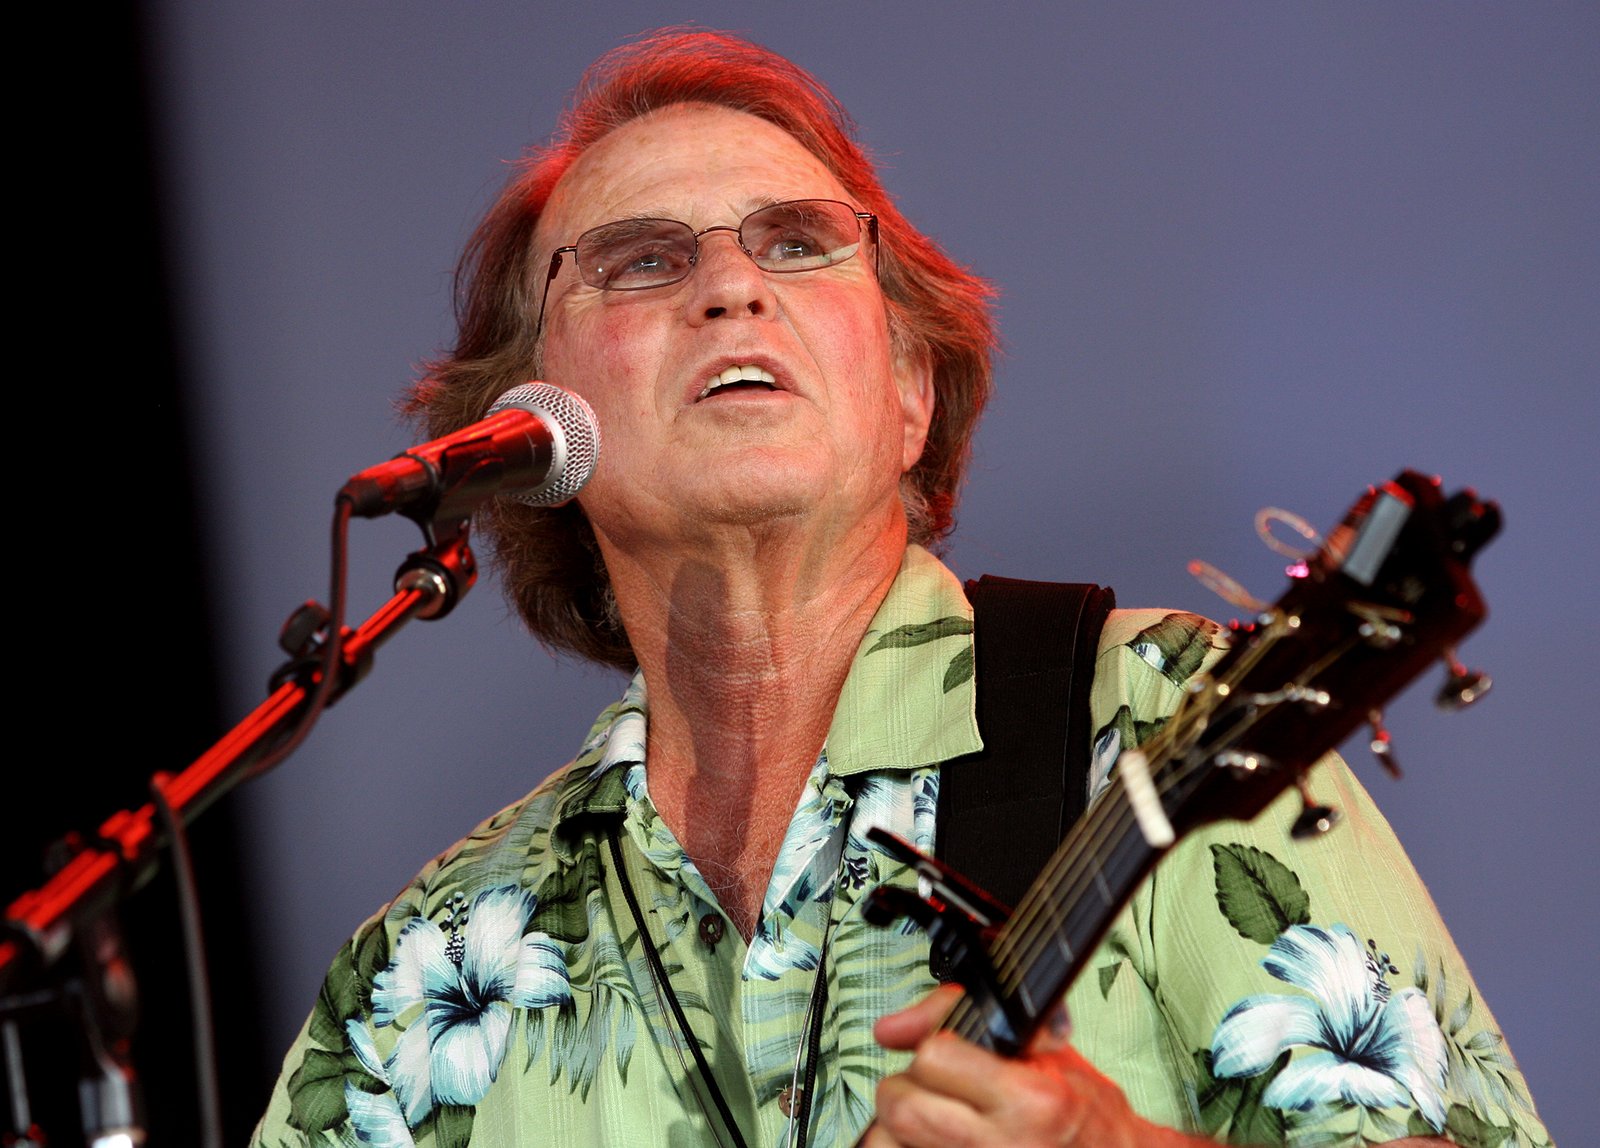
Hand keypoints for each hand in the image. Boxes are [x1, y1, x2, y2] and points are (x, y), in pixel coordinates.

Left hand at [869, 985, 1183, 1147]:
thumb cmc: (1086, 1114)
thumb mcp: (1045, 1050)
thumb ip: (968, 1022)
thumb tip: (891, 1028)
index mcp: (1029, 1099)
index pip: (933, 1058)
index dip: (931, 1048)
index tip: (945, 1054)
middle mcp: (1004, 1145)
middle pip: (903, 1108)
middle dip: (905, 1090)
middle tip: (929, 1089)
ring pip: (892, 1143)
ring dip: (900, 1128)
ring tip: (932, 1120)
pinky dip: (911, 1146)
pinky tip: (934, 1140)